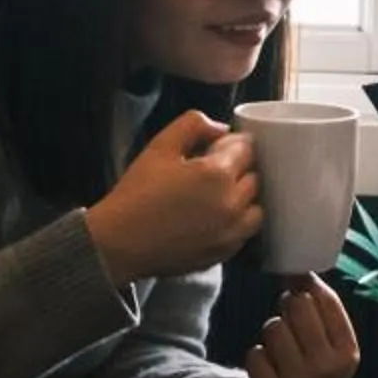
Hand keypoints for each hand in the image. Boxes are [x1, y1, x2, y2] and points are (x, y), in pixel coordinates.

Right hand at [85, 112, 260, 285]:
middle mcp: (232, 204)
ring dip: (243, 198)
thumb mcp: (160, 146)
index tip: (215, 148)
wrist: (120, 242)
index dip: (231, 144)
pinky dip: (237, 223)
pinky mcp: (224, 253)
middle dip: (238, 169)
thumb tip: (220, 129)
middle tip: (212, 171)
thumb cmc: (137, 193)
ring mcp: (230, 232)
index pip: (246, 149)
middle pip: (254, 177)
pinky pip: (244, 233)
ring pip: (256, 207)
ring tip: (219, 196)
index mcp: (217, 174)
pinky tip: (214, 218)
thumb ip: (193, 125)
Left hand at [246, 274, 359, 377]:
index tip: (302, 297)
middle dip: (288, 310)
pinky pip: (254, 352)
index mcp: (349, 353)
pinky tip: (269, 371)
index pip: (324, 298)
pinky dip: (257, 358)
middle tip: (291, 328)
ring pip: (273, 328)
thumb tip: (301, 271)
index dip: (306, 289)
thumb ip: (322, 309)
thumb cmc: (314, 372)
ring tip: (281, 353)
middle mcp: (329, 370)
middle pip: (296, 306)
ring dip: (271, 336)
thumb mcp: (331, 345)